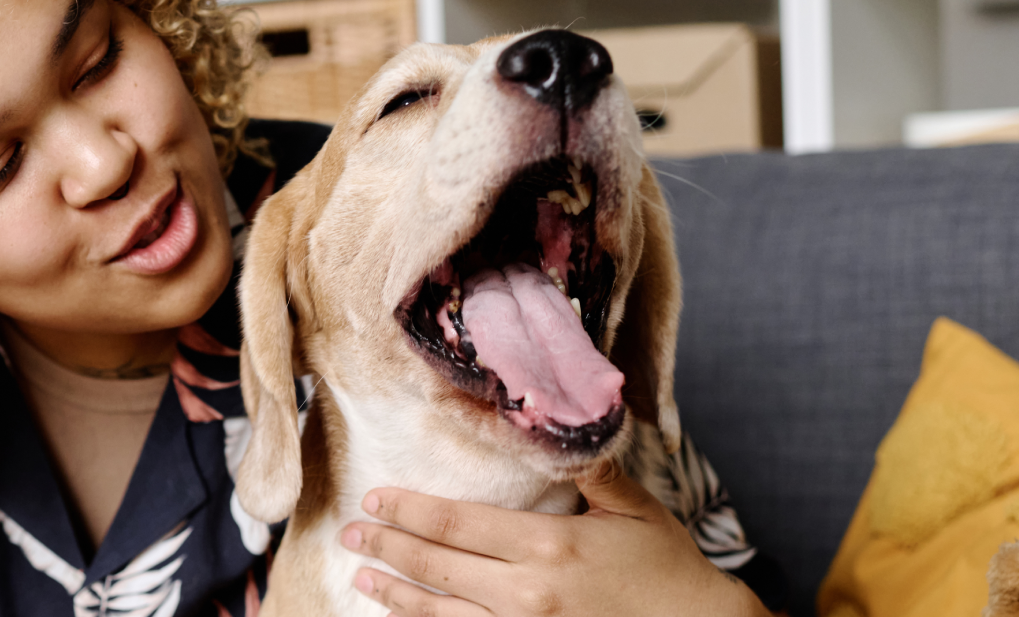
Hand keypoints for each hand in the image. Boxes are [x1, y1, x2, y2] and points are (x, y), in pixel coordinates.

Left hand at [340, 459, 767, 616]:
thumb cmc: (668, 569)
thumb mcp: (634, 509)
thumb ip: (590, 471)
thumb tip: (554, 421)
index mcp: (549, 544)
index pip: (456, 523)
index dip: (408, 511)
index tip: (375, 499)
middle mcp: (528, 591)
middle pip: (437, 567)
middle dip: (387, 547)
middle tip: (350, 533)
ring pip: (441, 613)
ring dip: (395, 594)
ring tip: (362, 576)